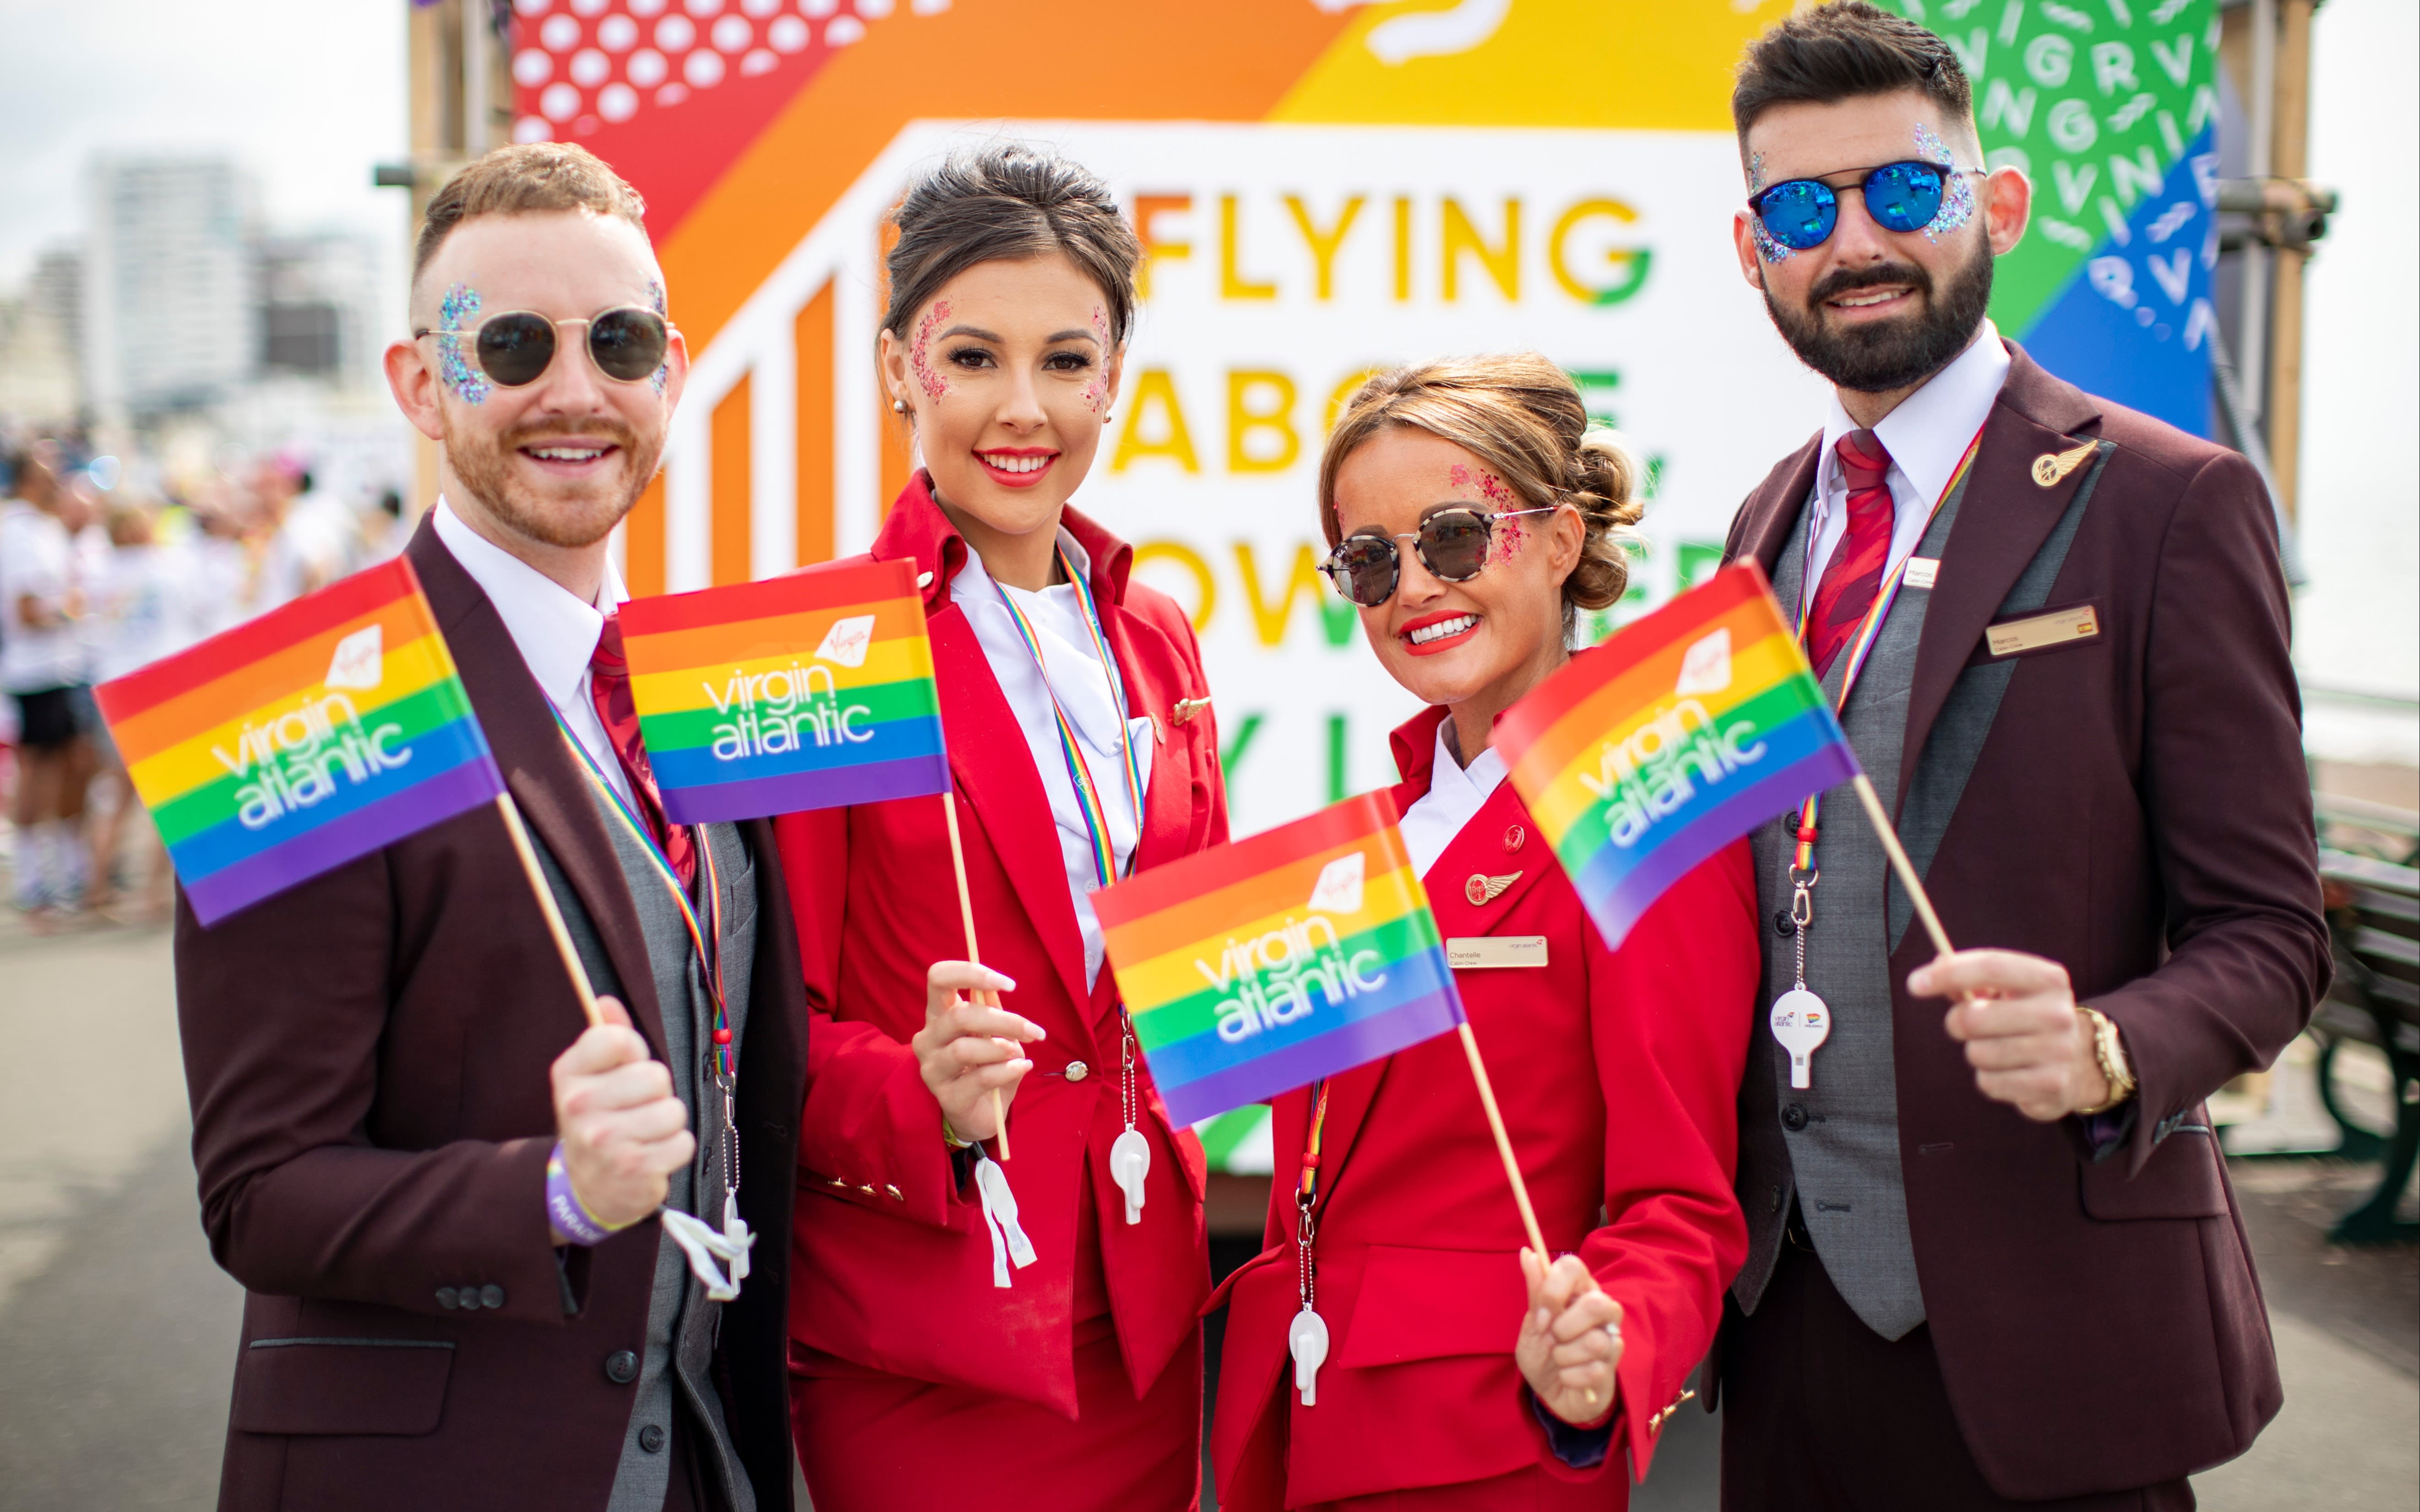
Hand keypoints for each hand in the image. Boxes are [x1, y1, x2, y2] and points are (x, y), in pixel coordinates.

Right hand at [549, 996, 694, 1234]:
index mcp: (569, 1074)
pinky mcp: (634, 1169)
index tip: (625, 1069)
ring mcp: (606, 1141)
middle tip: (637, 1107)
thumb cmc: (599, 1119)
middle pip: (656, 1076)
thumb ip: (606, 1036)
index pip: (619, 1039)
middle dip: (657, 1091)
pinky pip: (683, 1143)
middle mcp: (580, 1106)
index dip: (635, 1052)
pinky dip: (674, 1149)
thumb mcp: (593, 1077)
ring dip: (668, 1122)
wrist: (587, 1186)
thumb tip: (606, 1001)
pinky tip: (651, 1154)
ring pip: (674, 1110)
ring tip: (645, 1132)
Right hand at [910, 962, 1036, 1142]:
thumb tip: (998, 988)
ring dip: (1002, 1048)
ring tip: (1019, 1054)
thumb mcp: (994, 1033)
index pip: (938, 978)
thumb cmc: (988, 1064)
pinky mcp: (946, 1097)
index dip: (971, 973)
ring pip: (965, 1050)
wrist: (981, 1112)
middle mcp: (928, 1038)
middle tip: (1034, 1031)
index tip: (1009, 984)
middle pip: (959, 1017)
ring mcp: (932, 1069)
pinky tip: (1022, 1067)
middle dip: (1004, 1021)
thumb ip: (993, 1010)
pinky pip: (979, 1079)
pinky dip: (1007, 1070)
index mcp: (938, 1014)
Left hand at [1515, 1250, 1622, 1428]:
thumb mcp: (1532, 1324)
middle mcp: (1602, 1307)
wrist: (1551, 1393)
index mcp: (1579, 1289)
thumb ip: (1535, 1292)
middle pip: (1596, 1303)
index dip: (1553, 1291)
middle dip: (1565, 1326)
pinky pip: (1593, 1370)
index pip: (1573, 1266)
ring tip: (1559, 1359)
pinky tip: (1568, 1376)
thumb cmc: (1543, 1353)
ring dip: (1564, 1356)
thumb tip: (1526, 1253)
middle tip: (1553, 1338)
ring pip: (1595, 1341)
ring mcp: (1611, 1336)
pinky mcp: (1614, 1366)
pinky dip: (1569, 1377)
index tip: (1540, 1317)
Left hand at [1911, 950, 2112, 1120]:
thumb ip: (1971, 978)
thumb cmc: (2027, 1018)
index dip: (1947, 973)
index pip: (1991, 966)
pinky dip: (1989, 1079)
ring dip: (1975, 1053)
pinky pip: (1989, 1082)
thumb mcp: (2009, 990)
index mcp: (2049, 979)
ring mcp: (2059, 1051)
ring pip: (1978, 1053)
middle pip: (1975, 1016)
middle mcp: (2058, 1013)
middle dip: (1957, 1022)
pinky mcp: (2052, 1085)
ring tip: (1998, 1049)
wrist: (2080, 1061)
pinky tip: (2009, 1072)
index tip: (1915, 984)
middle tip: (1966, 1025)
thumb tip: (1934, 969)